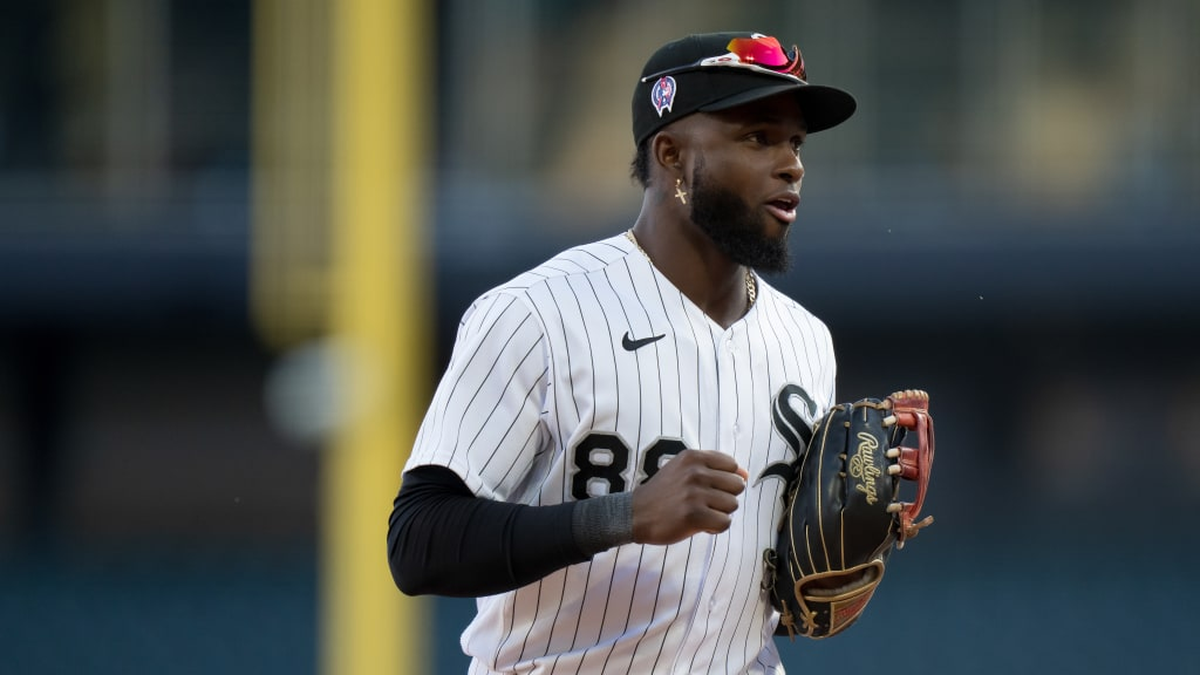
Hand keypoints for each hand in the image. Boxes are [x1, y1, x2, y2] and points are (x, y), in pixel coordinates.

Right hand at [631, 449, 748, 544]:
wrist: (635, 514)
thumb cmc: (663, 493)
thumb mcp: (683, 468)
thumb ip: (713, 467)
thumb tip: (745, 475)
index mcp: (693, 457)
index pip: (733, 466)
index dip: (725, 481)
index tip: (709, 489)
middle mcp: (695, 472)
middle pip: (737, 486)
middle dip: (725, 497)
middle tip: (704, 503)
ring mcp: (695, 494)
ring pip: (733, 505)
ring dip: (719, 513)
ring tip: (700, 513)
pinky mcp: (694, 516)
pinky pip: (725, 523)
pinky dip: (714, 528)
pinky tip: (699, 525)